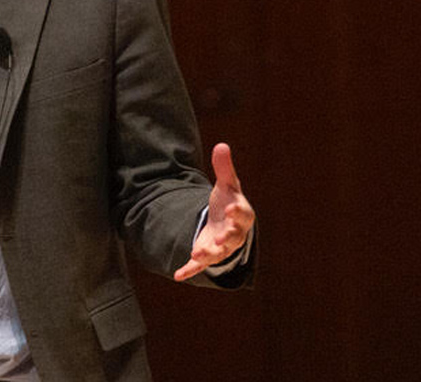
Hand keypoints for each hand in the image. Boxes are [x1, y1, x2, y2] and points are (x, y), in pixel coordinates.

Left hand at [174, 143, 254, 281]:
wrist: (225, 222)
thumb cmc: (229, 201)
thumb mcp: (227, 184)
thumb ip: (224, 168)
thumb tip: (221, 145)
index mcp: (242, 214)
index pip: (242, 214)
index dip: (236, 213)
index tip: (230, 208)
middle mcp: (234, 233)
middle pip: (234, 237)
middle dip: (227, 238)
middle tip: (219, 239)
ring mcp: (222, 247)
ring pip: (218, 254)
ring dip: (209, 255)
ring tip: (197, 253)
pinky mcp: (208, 255)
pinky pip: (201, 265)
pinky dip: (190, 270)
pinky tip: (178, 275)